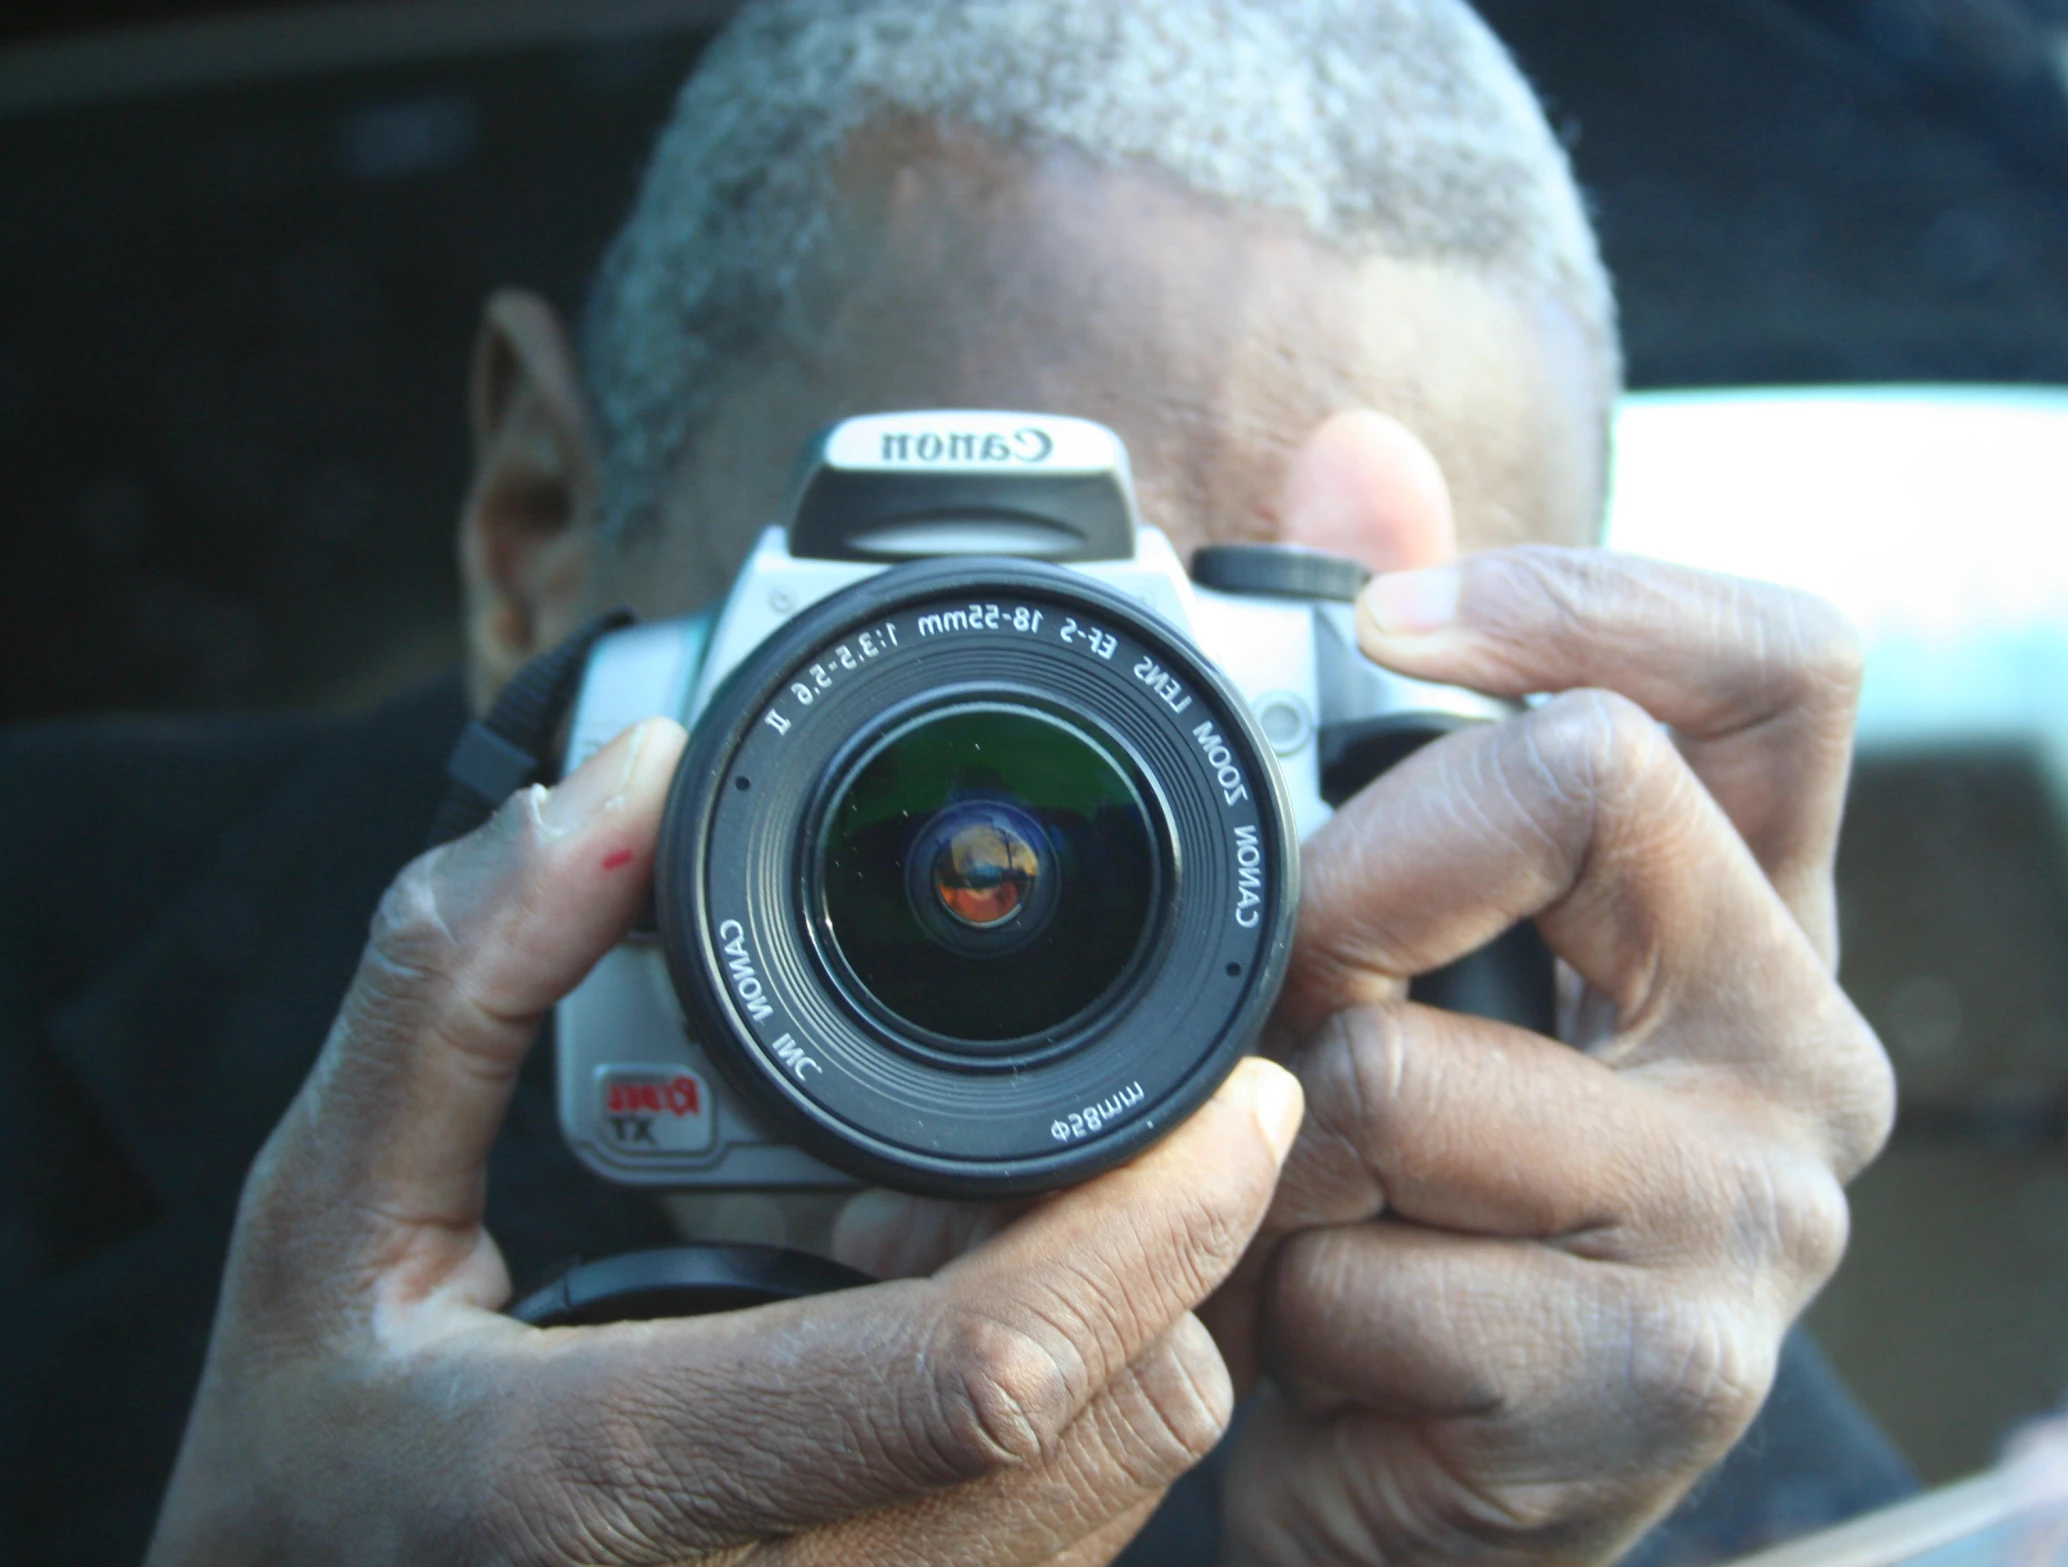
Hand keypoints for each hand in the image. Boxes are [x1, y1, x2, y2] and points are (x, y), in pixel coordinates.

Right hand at [147, 720, 1302, 1566]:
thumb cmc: (320, 1475)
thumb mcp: (324, 1215)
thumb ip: (459, 982)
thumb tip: (622, 791)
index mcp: (617, 1483)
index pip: (981, 1371)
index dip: (1148, 1223)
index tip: (1232, 1095)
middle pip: (1122, 1421)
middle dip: (1163, 1246)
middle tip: (1083, 1131)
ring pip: (1128, 1485)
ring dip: (1121, 1324)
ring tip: (956, 1232)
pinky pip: (1077, 1538)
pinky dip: (1074, 1411)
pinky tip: (930, 1331)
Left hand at [1207, 422, 1894, 1563]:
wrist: (1421, 1497)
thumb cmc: (1416, 1205)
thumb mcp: (1410, 957)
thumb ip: (1392, 704)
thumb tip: (1355, 453)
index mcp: (1757, 914)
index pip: (1781, 661)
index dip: (1587, 591)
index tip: (1386, 629)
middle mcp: (1801, 1051)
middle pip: (1595, 786)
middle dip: (1349, 873)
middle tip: (1273, 983)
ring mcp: (1754, 1228)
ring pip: (1402, 1066)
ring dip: (1267, 1139)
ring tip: (1287, 1205)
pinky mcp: (1660, 1384)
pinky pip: (1363, 1265)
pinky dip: (1274, 1298)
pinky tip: (1321, 1341)